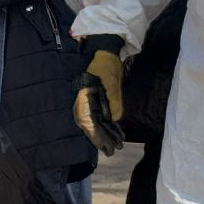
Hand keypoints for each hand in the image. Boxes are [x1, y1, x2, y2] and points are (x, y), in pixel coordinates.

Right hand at [72, 34, 124, 156]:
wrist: (104, 52)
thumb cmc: (106, 67)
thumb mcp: (112, 84)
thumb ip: (113, 102)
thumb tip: (114, 119)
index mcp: (84, 99)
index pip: (89, 122)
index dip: (97, 136)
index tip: (106, 147)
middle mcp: (85, 103)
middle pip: (93, 126)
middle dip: (103, 139)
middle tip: (113, 151)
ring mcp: (91, 102)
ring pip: (98, 123)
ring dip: (108, 134)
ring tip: (118, 145)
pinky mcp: (98, 101)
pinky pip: (102, 117)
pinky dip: (110, 126)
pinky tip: (118, 133)